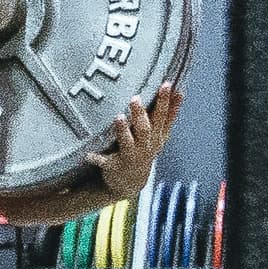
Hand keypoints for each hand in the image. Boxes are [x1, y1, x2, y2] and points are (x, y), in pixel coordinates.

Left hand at [68, 81, 181, 204]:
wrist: (131, 183)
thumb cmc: (145, 150)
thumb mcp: (160, 135)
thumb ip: (169, 115)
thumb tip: (179, 90)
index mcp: (157, 137)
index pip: (163, 117)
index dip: (167, 102)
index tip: (167, 85)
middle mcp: (145, 147)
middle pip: (145, 129)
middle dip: (141, 114)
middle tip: (135, 98)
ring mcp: (130, 157)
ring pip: (127, 143)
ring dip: (123, 131)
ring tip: (118, 117)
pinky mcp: (114, 166)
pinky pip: (104, 162)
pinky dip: (96, 158)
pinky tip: (87, 154)